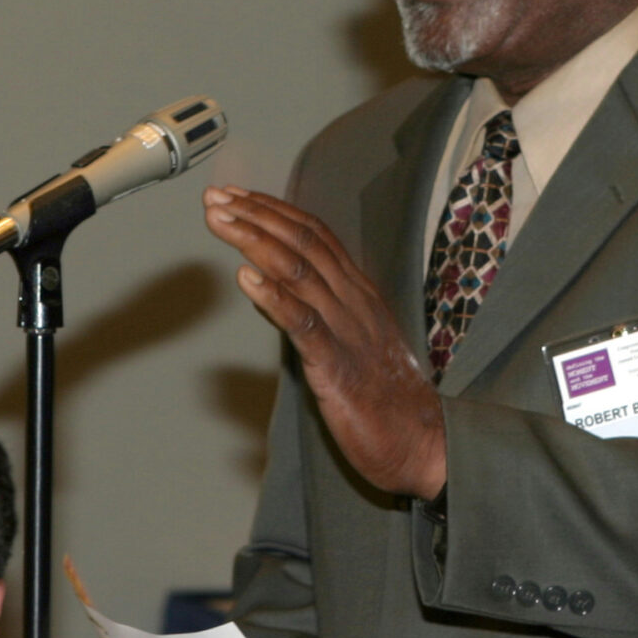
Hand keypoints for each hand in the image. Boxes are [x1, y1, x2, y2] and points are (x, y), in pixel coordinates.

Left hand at [204, 186, 446, 500]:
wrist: (422, 442)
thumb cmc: (383, 395)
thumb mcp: (346, 339)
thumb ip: (309, 307)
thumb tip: (264, 280)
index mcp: (358, 291)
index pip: (315, 234)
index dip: (273, 210)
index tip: (236, 196)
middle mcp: (354, 301)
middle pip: (303, 243)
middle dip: (256, 216)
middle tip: (215, 199)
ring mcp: (348, 331)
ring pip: (300, 272)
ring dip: (255, 242)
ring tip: (221, 223)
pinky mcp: (338, 367)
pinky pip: (304, 325)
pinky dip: (274, 297)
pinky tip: (245, 279)